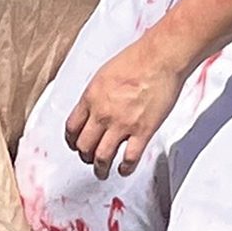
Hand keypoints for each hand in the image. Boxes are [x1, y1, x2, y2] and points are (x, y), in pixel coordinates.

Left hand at [62, 38, 187, 176]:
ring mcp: (122, 124)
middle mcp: (102, 113)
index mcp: (90, 97)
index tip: (75, 145)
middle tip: (90, 159)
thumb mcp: (104, 74)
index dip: (72, 141)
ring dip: (100, 169)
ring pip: (102, 157)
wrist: (160, 58)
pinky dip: (125, 168)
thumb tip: (93, 108)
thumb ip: (96, 94)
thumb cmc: (137, 59)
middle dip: (85, 156)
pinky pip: (129, 158)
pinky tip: (124, 169)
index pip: (72, 128)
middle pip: (84, 146)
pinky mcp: (142, 131)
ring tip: (103, 172)